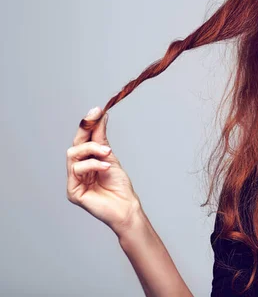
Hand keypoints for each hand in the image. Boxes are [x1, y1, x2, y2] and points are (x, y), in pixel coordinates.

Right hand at [66, 107, 140, 235]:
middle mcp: (78, 170)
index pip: (83, 140)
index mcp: (86, 161)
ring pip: (73, 155)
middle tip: (97, 117)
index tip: (97, 109)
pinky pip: (77, 170)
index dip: (88, 124)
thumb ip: (101, 139)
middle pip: (75, 144)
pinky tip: (105, 167)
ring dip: (91, 150)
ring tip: (108, 153)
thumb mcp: (110, 156)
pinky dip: (92, 165)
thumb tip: (100, 116)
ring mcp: (74, 180)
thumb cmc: (119, 185)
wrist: (126, 206)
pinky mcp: (72, 191)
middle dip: (86, 129)